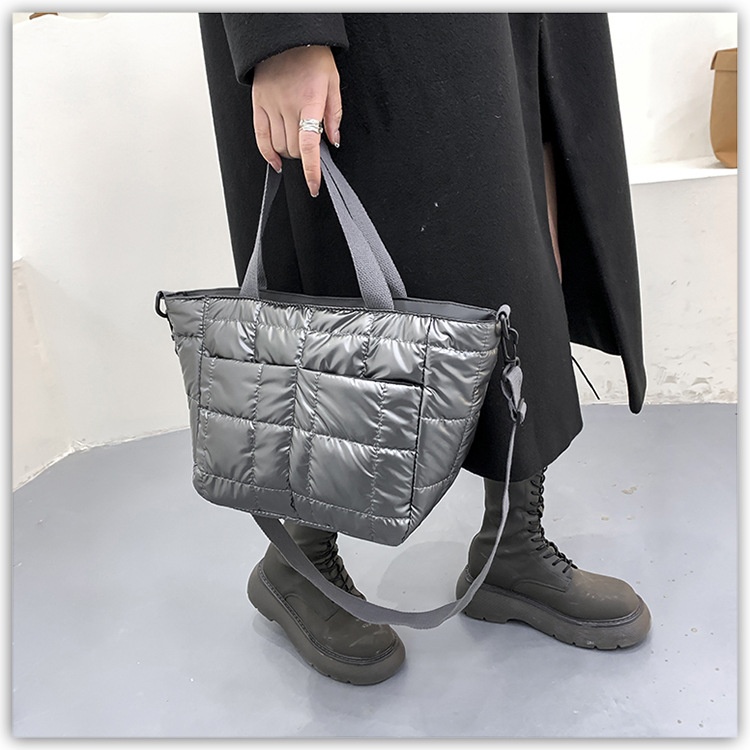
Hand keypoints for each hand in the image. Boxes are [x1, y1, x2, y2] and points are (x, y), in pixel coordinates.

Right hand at [252, 45, 341, 196]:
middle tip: (311, 148)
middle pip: (294, 150)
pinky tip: (276, 161)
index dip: (311, 171)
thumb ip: (334, 114)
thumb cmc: (313, 57)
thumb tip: (334, 141)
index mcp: (310, 101)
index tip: (314, 186)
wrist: (288, 37)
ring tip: (297, 143)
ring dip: (289, 153)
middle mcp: (288, 105)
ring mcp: (271, 106)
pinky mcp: (258, 104)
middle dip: (304, 156)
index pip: (308, 145)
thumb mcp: (333, 82)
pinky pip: (261, 138)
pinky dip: (268, 154)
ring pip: (279, 146)